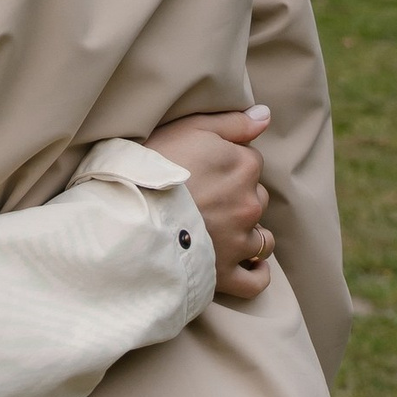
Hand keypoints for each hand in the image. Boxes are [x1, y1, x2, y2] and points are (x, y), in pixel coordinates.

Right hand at [146, 105, 275, 302]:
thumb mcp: (190, 127)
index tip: (205, 167)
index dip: (228, 162)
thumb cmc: (154, 165)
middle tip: (206, 197)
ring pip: (262, 237)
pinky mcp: (226, 274)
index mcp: (243, 166)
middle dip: (239, 198)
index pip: (251, 161)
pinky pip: (256, 281)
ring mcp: (240, 242)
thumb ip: (232, 122)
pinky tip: (248, 265)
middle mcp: (249, 204)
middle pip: (257, 197)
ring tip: (222, 230)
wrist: (131, 214)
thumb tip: (265, 116)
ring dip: (249, 234)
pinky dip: (256, 273)